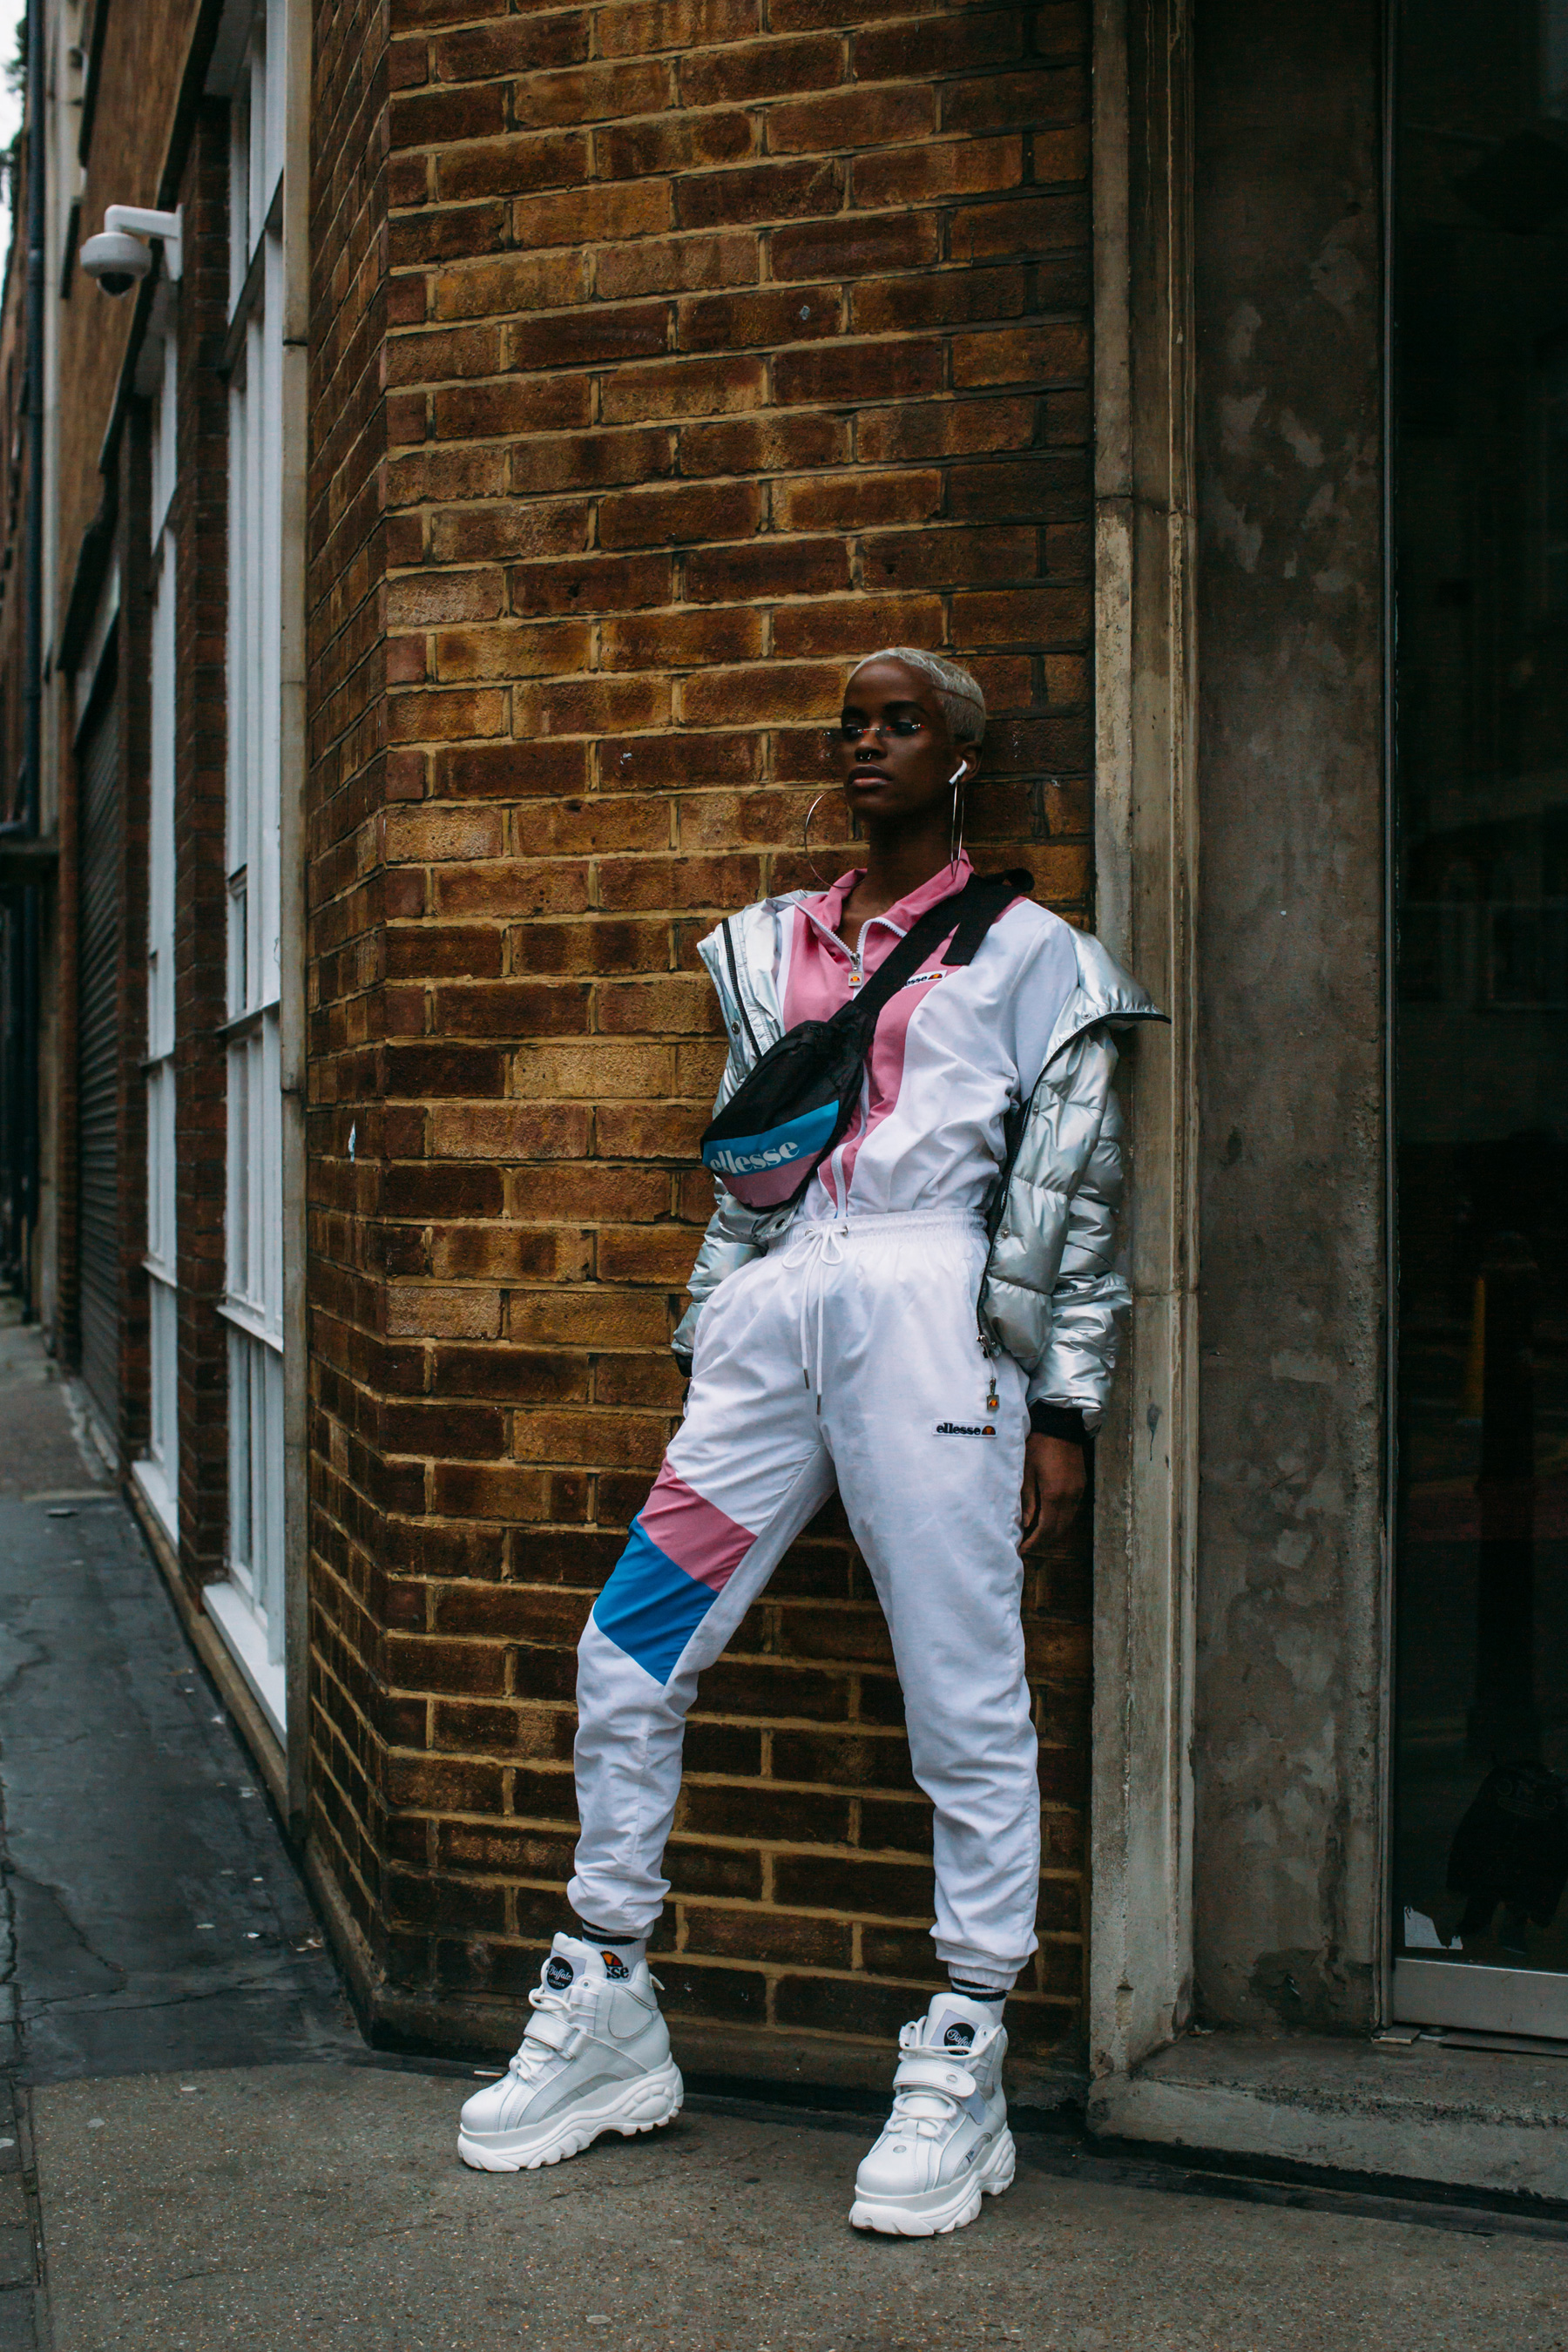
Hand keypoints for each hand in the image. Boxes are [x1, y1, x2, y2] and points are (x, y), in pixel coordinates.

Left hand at [1020, 1432, 1085, 1550]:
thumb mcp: (1026, 1471)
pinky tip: (1050, 1521)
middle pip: (1059, 1530)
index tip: (1023, 1549)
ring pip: (1067, 1522)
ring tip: (1036, 1537)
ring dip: (1053, 1533)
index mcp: (1054, 1494)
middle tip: (1028, 1547)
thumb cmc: (1039, 1445)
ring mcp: (1078, 1492)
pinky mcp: (1081, 1486)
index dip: (1034, 1543)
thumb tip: (1026, 1523)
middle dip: (1043, 1542)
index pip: (1046, 1529)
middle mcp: (1070, 1497)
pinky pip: (1072, 1512)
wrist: (1061, 1426)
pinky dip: (1061, 1521)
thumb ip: (1028, 1499)